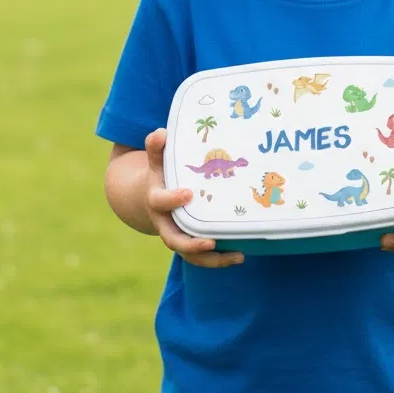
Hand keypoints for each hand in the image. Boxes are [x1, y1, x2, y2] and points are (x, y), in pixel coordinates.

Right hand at [143, 128, 243, 267]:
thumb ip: (157, 148)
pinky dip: (220, 259)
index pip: (160, 202)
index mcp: (156, 201)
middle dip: (192, 244)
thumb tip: (161, 133)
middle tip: (211, 242)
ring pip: (191, 255)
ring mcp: (178, 236)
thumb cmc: (162, 175)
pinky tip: (240, 255)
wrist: (154, 197)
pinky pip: (203, 257)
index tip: (188, 193)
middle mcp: (165, 223)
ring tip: (238, 256)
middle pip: (174, 240)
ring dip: (213, 259)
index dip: (172, 199)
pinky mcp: (191, 243)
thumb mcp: (157, 160)